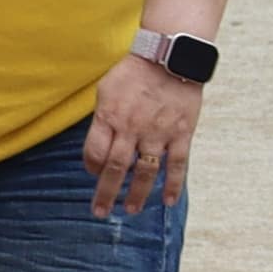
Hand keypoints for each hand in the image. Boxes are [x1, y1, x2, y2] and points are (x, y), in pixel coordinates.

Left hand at [84, 56, 203, 206]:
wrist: (168, 59)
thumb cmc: (133, 74)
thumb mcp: (106, 90)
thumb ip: (102, 119)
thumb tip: (98, 144)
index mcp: (109, 117)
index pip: (94, 152)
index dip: (91, 167)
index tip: (93, 174)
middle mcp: (132, 128)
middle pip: (116, 168)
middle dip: (106, 193)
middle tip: (100, 212)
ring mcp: (158, 133)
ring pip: (146, 171)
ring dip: (138, 194)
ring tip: (131, 210)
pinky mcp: (181, 134)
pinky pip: (177, 165)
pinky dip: (174, 185)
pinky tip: (169, 201)